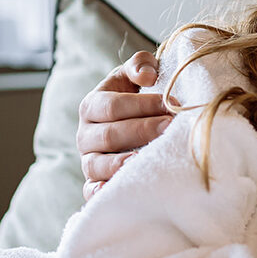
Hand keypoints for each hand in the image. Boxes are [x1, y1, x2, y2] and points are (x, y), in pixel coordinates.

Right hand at [77, 51, 175, 199]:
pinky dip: (100, 193)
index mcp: (91, 106)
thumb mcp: (133, 76)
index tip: (172, 105)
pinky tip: (118, 190)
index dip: (142, 105)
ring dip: (124, 163)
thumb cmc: (134, 99)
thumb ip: (140, 65)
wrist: (128, 127)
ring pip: (98, 165)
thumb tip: (148, 76)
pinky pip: (91, 192)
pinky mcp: (94, 184)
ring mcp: (88, 161)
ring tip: (148, 159)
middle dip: (142, 131)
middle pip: (109, 135)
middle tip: (170, 128)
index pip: (112, 106)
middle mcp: (84, 135)